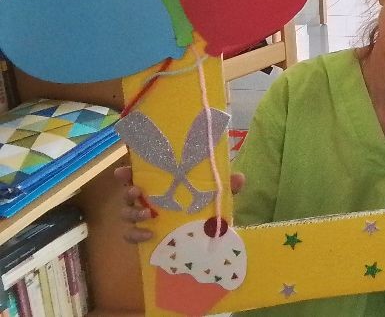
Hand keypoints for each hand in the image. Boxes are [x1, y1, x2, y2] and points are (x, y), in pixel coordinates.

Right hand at [115, 166, 244, 243]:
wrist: (207, 233)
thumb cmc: (206, 204)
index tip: (123, 172)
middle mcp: (148, 198)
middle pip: (127, 193)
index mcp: (161, 183)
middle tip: (137, 193)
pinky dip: (136, 235)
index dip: (127, 172)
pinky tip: (149, 235)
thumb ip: (228, 185)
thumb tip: (239, 178)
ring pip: (126, 214)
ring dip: (133, 213)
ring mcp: (144, 217)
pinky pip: (130, 235)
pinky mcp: (144, 235)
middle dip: (128, 192)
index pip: (138, 173)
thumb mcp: (218, 193)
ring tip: (148, 214)